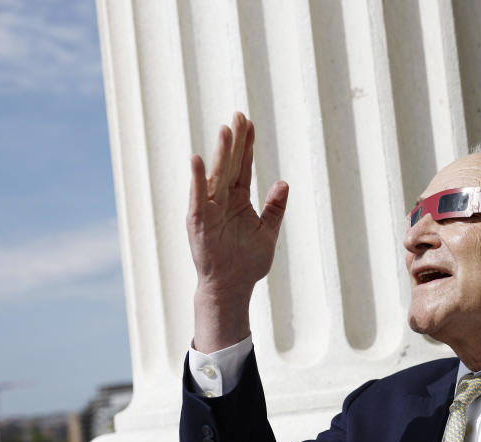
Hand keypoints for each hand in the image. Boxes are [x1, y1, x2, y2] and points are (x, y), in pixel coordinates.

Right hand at [187, 112, 288, 350]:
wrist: (232, 287)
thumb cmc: (248, 262)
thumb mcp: (268, 232)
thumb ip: (275, 208)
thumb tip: (283, 183)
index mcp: (239, 200)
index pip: (243, 167)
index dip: (247, 146)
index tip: (249, 123)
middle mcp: (222, 200)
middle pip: (230, 165)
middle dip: (234, 141)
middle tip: (239, 115)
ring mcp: (209, 209)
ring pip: (215, 175)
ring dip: (219, 153)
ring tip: (225, 130)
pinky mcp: (198, 222)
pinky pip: (198, 197)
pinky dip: (197, 178)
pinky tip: (197, 158)